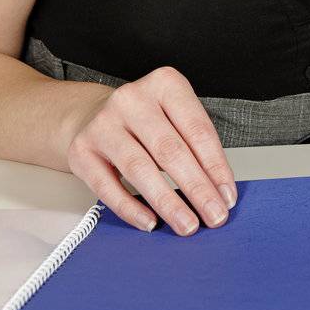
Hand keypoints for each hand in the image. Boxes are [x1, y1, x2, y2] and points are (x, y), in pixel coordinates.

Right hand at [60, 67, 237, 234]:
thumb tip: (218, 193)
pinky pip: (107, 186)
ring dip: (168, 202)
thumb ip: (196, 148)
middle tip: (214, 216)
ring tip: (187, 224)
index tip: (227, 196)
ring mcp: (103, 123)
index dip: (216, 167)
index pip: (197, 130)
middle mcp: (132, 99)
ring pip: (140, 169)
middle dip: (197, 188)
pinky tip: (150, 222)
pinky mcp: (81, 150)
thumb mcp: (176, 118)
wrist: (93, 114)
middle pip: (170, 150)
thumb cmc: (146, 121)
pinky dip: (131, 208)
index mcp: (165, 84)